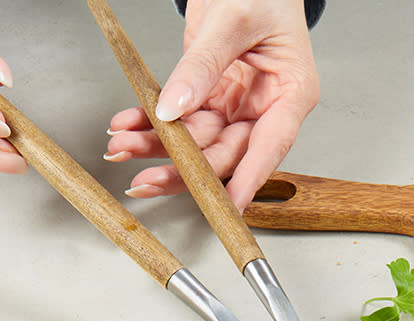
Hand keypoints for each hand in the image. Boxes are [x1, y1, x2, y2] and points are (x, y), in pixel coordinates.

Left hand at [102, 0, 319, 210]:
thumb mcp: (233, 20)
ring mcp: (236, 105)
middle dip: (183, 168)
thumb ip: (203, 66)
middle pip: (225, 153)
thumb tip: (174, 108)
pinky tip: (127, 124)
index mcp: (291, 93)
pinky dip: (150, 122)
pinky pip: (179, 120)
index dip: (246, 180)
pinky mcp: (210, 97)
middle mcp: (264, 107)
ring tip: (122, 145)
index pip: (269, 147)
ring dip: (157, 147)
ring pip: (196, 142)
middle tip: (144, 178)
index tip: (225, 207)